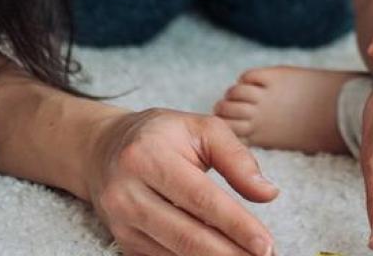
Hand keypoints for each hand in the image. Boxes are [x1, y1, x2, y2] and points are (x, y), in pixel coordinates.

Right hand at [83, 108, 278, 255]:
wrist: (103, 149)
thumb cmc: (162, 135)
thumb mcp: (201, 129)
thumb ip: (237, 158)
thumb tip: (268, 194)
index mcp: (148, 157)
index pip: (200, 199)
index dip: (236, 225)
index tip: (265, 244)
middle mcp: (128, 192)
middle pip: (187, 235)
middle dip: (229, 254)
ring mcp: (121, 221)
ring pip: (174, 253)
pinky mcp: (123, 240)